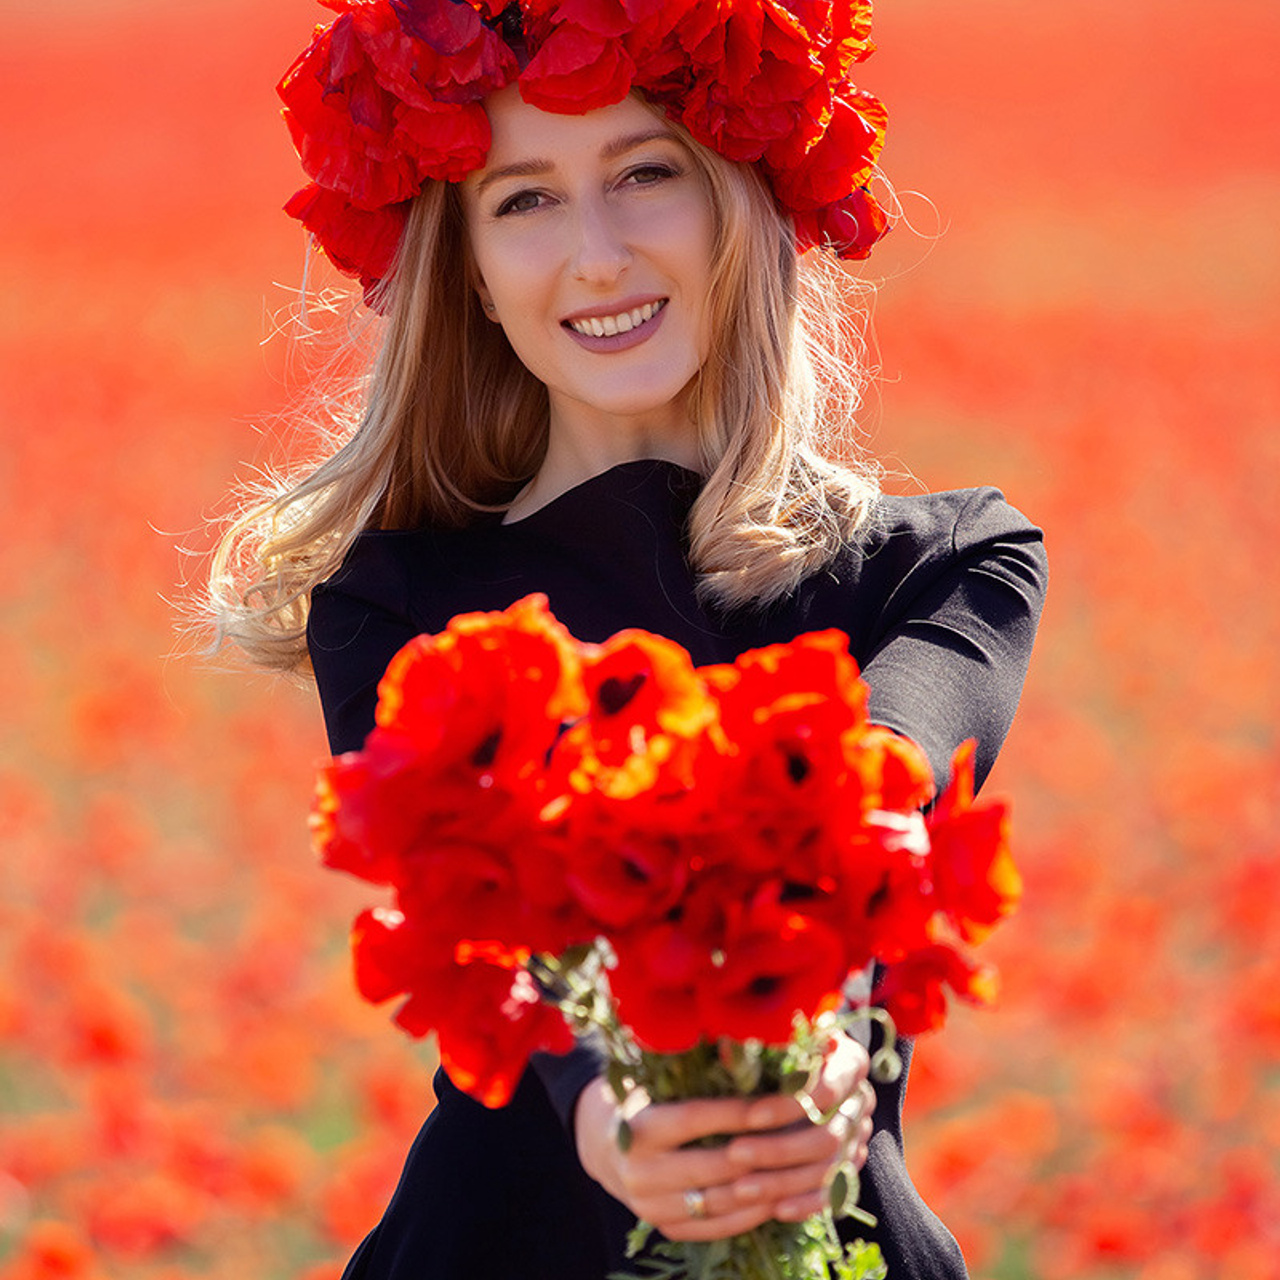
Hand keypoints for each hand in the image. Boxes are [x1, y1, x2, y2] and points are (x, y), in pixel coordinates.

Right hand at [575, 1034, 875, 1242]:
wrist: (604, 1144)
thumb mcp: (659, 1080)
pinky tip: (779, 1195)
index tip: (783, 1099)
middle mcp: (640, 1172)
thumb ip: (696, 1069)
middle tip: (805, 1136)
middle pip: (715, 1165)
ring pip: (720, 1201)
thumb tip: (740, 1041)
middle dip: (764, 1151)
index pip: (698, 1118)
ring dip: (765, 1187)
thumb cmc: (646, 1098)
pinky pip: (717, 1227)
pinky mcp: (666, 1228)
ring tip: (800, 1167)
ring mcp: (651, 1206)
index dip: (741, 1110)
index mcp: (639, 1127)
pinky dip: (751, 1213)